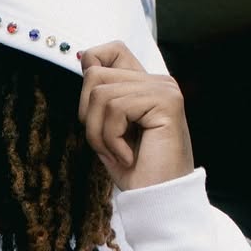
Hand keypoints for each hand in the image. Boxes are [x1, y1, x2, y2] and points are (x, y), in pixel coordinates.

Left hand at [78, 41, 193, 189]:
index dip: (92, 69)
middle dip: (89, 117)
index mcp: (145, 85)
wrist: (157, 200)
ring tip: (119, 153)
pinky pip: (116, 108)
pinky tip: (129, 156)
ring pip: (100, 93)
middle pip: (95, 75)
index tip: (92, 108)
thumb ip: (100, 96)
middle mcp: (158, 81)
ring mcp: (164, 89)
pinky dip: (112, 139)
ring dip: (99, 133)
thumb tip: (84, 59)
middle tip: (108, 144)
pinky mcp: (166, 101)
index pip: (112, 50)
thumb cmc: (135, 171)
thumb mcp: (107, 129)